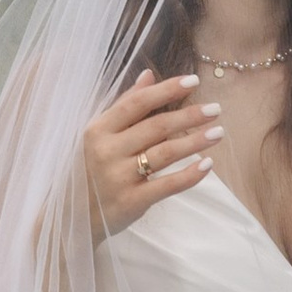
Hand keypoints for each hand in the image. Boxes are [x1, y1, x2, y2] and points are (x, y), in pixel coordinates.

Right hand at [82, 70, 219, 232]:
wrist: (73, 216)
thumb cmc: (89, 169)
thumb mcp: (99, 134)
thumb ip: (124, 105)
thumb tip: (149, 75)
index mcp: (98, 130)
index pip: (137, 103)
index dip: (166, 90)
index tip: (193, 81)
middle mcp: (107, 151)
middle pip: (156, 127)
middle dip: (189, 116)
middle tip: (215, 109)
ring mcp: (118, 178)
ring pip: (165, 153)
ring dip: (195, 141)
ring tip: (218, 132)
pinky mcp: (131, 202)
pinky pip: (167, 185)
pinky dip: (190, 175)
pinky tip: (207, 164)